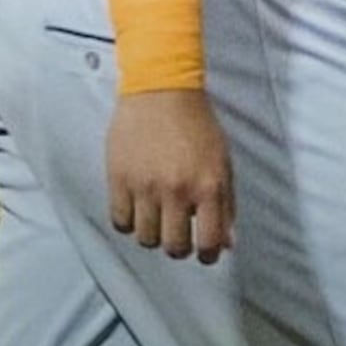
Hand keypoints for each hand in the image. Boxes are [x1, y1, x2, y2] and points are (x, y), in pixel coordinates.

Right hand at [106, 88, 233, 263]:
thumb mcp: (222, 161)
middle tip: (178, 236)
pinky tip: (138, 209)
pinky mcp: (118, 179)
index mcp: (208, 185)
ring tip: (157, 218)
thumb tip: (228, 242)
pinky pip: (120, 222)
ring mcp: (145, 186)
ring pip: (145, 239)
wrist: (161, 90)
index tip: (205, 253)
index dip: (208, 255)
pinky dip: (129, 222)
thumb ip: (226, 203)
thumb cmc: (198, 125)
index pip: (209, 242)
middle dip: (179, 247)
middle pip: (174, 247)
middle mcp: (176, 190)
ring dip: (153, 235)